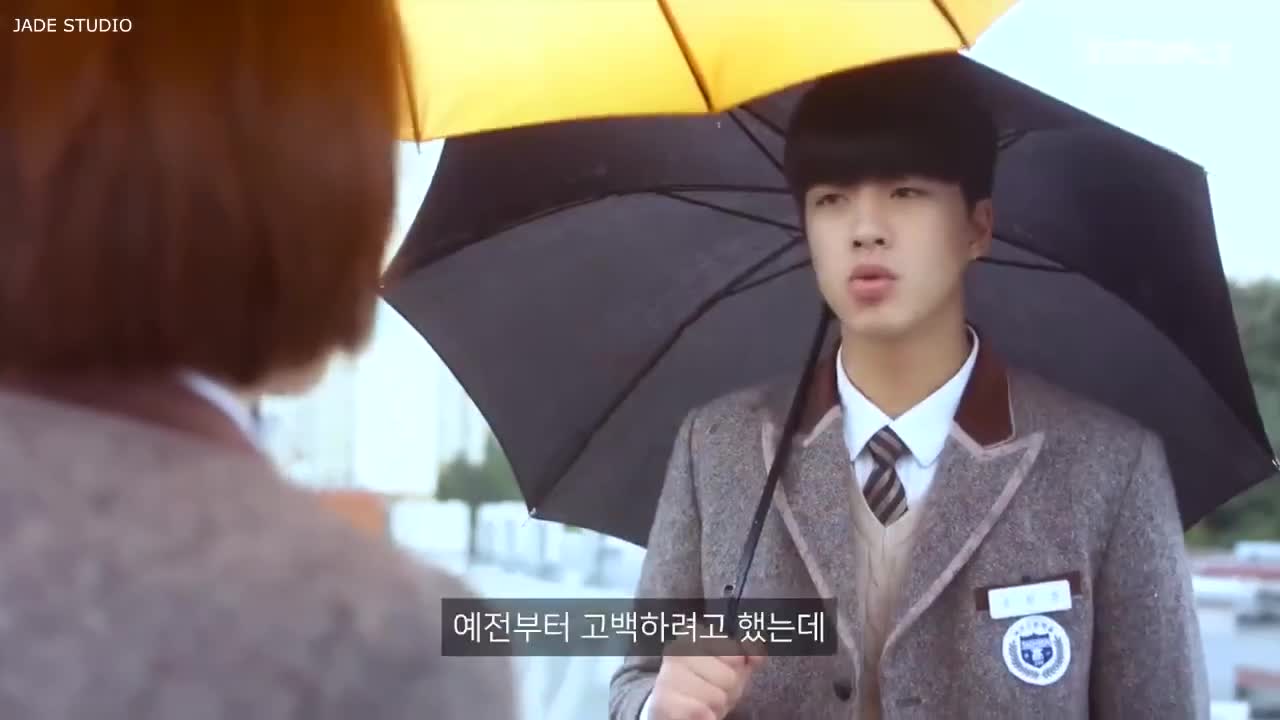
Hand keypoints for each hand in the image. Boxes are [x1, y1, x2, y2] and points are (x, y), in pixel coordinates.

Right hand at [648, 638, 765, 719]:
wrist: (672, 707)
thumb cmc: (705, 682)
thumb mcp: (731, 664)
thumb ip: (748, 653)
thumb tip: (756, 655)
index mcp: (694, 634)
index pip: (735, 654)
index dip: (737, 667)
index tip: (722, 669)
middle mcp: (677, 651)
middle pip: (729, 677)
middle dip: (728, 690)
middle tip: (713, 690)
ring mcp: (668, 677)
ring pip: (717, 697)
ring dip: (716, 706)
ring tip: (703, 702)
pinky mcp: (664, 703)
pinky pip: (700, 712)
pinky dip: (706, 717)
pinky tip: (697, 713)